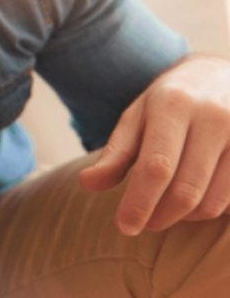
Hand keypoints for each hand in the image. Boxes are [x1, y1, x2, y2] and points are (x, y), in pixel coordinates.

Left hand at [79, 54, 229, 235]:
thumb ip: (115, 153)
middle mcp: (213, 117)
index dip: (139, 202)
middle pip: (185, 190)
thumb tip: (87, 183)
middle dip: (160, 216)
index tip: (124, 227)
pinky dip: (210, 210)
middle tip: (144, 222)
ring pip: (212, 202)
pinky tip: (195, 199)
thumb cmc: (170, 103)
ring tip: (167, 209)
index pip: (156, 166)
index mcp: (173, 105)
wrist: (220, 76)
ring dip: (184, 217)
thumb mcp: (137, 118)